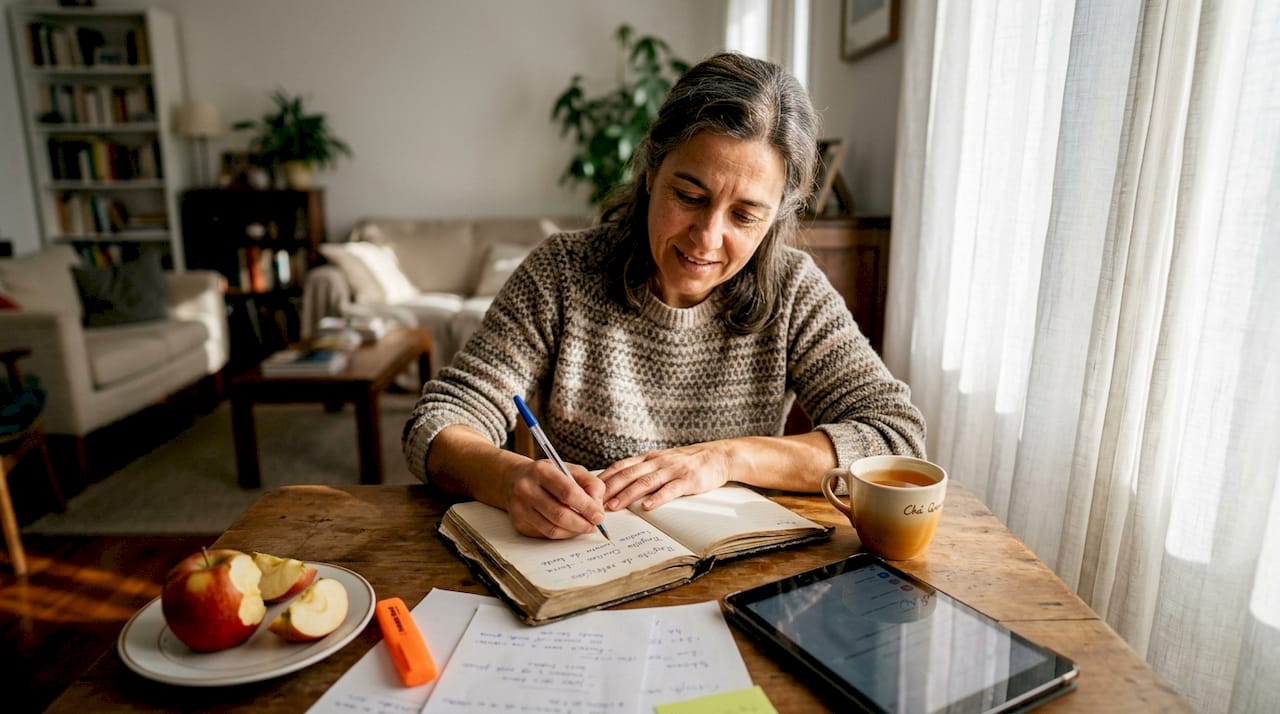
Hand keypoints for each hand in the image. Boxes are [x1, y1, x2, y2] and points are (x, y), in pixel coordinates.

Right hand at [504, 459, 606, 538]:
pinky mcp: (519, 523)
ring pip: (553, 529)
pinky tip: (570, 528)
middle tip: (594, 526)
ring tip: (584, 527)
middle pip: (560, 514)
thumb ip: (590, 484)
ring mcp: (519, 508)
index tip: (599, 516)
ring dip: (574, 532)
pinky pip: (546, 534)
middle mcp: (526, 488)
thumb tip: (598, 507)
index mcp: (541, 470)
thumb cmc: (549, 474)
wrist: (515, 479)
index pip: (568, 492)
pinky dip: (563, 534)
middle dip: (582, 524)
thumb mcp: (571, 469)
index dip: (587, 507)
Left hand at [599, 442, 731, 511]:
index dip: (605, 478)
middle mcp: (658, 462)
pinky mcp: (687, 480)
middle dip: (609, 489)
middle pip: (628, 474)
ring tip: (613, 506)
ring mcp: (672, 470)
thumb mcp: (662, 460)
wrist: (718, 456)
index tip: (590, 490)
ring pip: (645, 482)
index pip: (622, 466)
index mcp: (649, 458)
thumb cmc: (688, 462)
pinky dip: (658, 498)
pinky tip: (647, 507)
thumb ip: (644, 470)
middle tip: (594, 502)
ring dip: (627, 495)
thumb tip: (619, 483)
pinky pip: (670, 490)